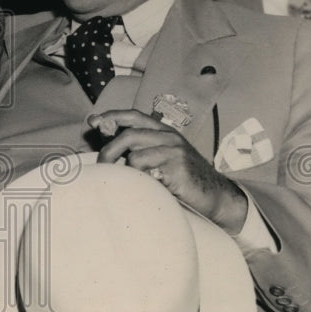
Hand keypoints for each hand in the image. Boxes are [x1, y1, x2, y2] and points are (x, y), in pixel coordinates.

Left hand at [90, 108, 246, 234]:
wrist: (216, 196)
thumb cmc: (183, 178)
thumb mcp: (162, 157)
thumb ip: (139, 148)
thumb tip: (106, 141)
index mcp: (164, 131)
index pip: (134, 115)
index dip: (112, 116)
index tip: (93, 122)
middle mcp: (169, 137)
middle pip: (129, 135)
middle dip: (109, 150)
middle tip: (102, 167)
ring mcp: (175, 152)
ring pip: (135, 156)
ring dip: (127, 171)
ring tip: (132, 182)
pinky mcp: (178, 169)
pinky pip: (147, 174)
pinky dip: (141, 182)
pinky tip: (150, 188)